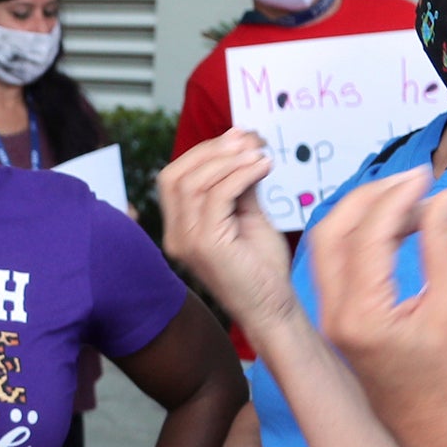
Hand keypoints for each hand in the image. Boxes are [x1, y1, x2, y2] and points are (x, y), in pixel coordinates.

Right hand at [156, 130, 302, 332]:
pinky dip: (241, 175)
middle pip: (174, 175)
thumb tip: (240, 147)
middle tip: (249, 141)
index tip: (239, 138)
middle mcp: (176, 235)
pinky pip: (217, 196)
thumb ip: (237, 186)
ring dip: (229, 160)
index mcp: (180, 228)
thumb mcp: (246, 216)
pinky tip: (263, 168)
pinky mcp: (207, 245)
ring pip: (193, 182)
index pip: (174, 177)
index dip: (203, 151)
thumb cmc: (261, 269)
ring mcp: (188, 242)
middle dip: (212, 149)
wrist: (273, 308)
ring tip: (259, 154)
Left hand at [307, 168, 446, 446]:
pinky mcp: (338, 321)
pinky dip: (363, 238)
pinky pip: (338, 265)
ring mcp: (331, 319)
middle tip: (415, 180)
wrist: (434, 434)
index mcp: (360, 314)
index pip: (368, 234)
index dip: (398, 197)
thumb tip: (443, 194)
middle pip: (332, 231)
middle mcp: (334, 315)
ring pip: (329, 246)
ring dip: (365, 215)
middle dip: (371, 197)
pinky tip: (402, 228)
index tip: (429, 176)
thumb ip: (444, 246)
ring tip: (414, 201)